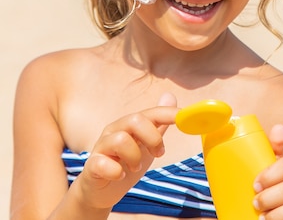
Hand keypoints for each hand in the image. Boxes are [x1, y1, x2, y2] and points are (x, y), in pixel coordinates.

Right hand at [72, 93, 177, 210]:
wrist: (100, 190)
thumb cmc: (124, 163)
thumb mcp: (146, 144)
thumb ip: (157, 123)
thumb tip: (171, 97)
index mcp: (129, 125)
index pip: (150, 113)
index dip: (168, 113)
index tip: (184, 117)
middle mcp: (115, 131)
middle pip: (135, 119)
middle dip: (152, 138)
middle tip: (158, 154)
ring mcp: (102, 147)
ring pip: (121, 139)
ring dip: (134, 157)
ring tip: (135, 168)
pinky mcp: (92, 165)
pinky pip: (102, 163)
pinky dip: (115, 171)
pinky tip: (119, 175)